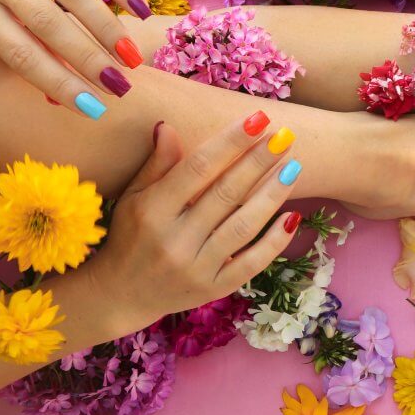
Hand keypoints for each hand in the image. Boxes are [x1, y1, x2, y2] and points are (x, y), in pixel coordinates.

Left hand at [0, 0, 151, 117]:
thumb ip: (28, 48)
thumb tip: (68, 98)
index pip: (20, 53)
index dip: (58, 82)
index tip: (94, 108)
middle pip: (49, 24)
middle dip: (89, 60)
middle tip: (121, 86)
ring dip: (108, 29)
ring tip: (132, 58)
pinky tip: (140, 11)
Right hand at [82, 114, 301, 332]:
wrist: (121, 296)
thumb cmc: (130, 236)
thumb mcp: (134, 197)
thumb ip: (157, 164)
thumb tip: (168, 125)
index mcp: (153, 211)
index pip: (198, 168)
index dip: (230, 142)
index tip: (258, 119)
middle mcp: (175, 240)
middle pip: (226, 193)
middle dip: (259, 161)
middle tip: (285, 135)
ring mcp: (197, 267)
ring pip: (243, 226)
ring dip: (272, 194)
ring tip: (294, 166)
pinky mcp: (214, 289)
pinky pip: (251, 264)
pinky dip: (274, 242)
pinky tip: (292, 216)